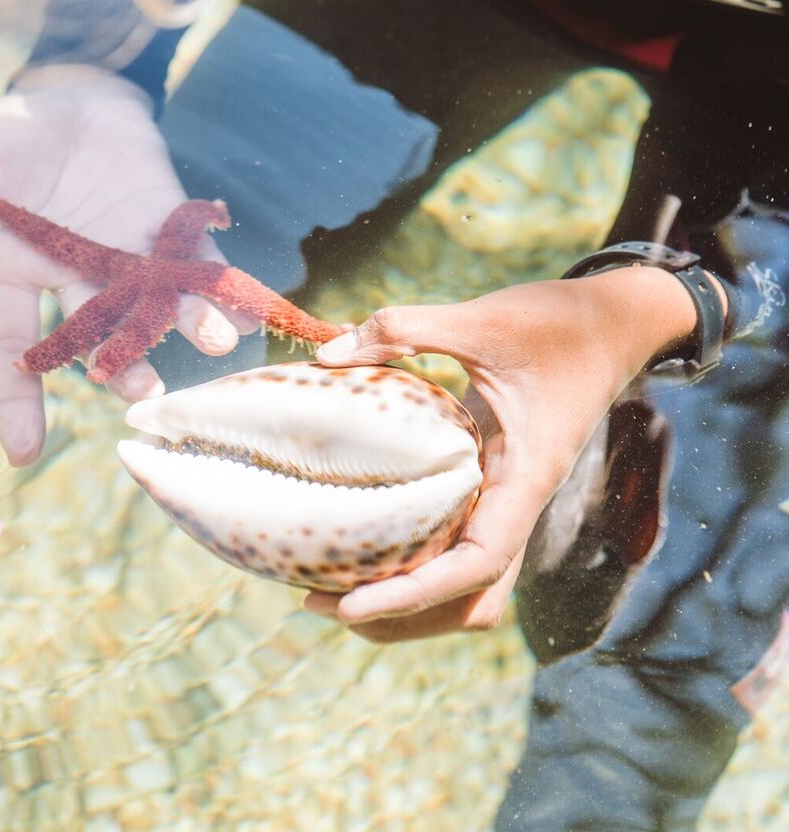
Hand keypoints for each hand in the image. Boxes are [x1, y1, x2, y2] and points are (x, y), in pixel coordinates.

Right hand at [0, 64, 256, 464]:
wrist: (70, 96)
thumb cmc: (11, 129)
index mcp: (18, 271)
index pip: (14, 346)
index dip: (17, 397)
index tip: (22, 453)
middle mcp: (76, 278)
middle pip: (98, 336)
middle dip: (124, 366)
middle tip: (147, 391)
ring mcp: (124, 256)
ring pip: (153, 306)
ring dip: (185, 325)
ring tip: (216, 341)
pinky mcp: (164, 226)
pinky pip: (195, 261)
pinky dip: (220, 283)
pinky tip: (246, 306)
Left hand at [303, 266, 699, 641]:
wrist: (615, 324)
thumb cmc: (559, 323)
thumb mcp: (482, 317)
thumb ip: (406, 329)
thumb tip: (328, 354)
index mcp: (526, 477)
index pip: (477, 566)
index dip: (413, 595)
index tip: (350, 606)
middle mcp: (520, 502)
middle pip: (470, 599)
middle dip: (401, 617)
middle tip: (319, 598)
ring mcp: (510, 497)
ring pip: (468, 581)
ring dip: (409, 597)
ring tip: (333, 580)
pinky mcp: (498, 481)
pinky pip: (459, 538)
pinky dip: (416, 552)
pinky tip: (365, 526)